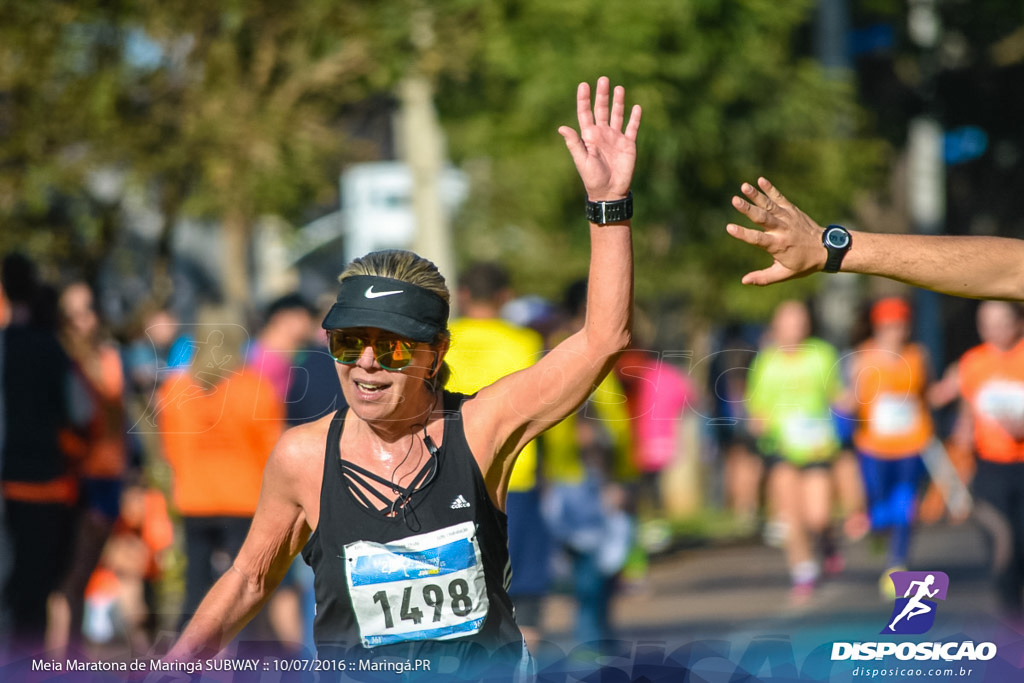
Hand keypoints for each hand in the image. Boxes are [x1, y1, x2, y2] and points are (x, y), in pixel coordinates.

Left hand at [559, 77, 640, 200]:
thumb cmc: (592, 178)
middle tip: (603, 79)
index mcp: (589, 136)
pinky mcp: (628, 144)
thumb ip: (574, 143)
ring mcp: (616, 137)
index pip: (585, 113)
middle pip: (602, 110)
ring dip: (618, 102)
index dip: (584, 99)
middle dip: (602, 95)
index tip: (583, 85)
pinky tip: (636, 107)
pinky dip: (635, 118)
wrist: (609, 191)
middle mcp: (602, 133)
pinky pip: (632, 128)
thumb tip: (561, 128)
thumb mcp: (581, 160)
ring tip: (619, 88)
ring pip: (617, 115)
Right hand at [726, 177, 826, 284]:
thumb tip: (743, 281)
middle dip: (748, 209)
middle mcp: (782, 230)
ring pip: (769, 205)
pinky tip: (760, 180)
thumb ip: (763, 278)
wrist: (826, 249)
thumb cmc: (803, 264)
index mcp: (778, 246)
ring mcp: (787, 218)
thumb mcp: (784, 274)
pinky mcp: (792, 210)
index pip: (757, 239)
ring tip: (743, 186)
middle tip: (734, 200)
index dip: (743, 233)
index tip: (729, 227)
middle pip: (762, 218)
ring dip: (756, 195)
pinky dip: (770, 189)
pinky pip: (780, 198)